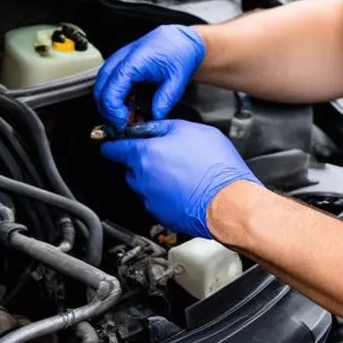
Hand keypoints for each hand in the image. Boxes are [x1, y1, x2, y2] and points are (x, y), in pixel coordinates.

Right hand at [94, 25, 205, 127]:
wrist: (179, 39)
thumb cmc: (178, 53)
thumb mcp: (177, 80)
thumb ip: (165, 100)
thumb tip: (154, 117)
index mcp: (133, 62)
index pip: (110, 92)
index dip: (113, 112)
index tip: (123, 124)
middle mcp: (120, 59)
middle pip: (99, 91)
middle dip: (108, 112)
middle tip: (123, 124)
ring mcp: (117, 61)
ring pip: (100, 87)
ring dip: (109, 105)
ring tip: (126, 115)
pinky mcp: (118, 64)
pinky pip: (107, 83)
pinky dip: (113, 97)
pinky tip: (127, 105)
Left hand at [100, 120, 260, 237]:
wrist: (230, 201)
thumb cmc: (216, 167)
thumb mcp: (191, 130)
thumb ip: (164, 126)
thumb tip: (150, 127)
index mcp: (145, 154)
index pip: (114, 148)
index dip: (113, 143)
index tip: (112, 143)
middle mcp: (142, 178)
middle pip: (131, 167)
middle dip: (143, 160)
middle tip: (168, 156)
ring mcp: (150, 199)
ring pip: (143, 184)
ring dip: (155, 178)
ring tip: (181, 173)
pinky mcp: (161, 215)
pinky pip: (156, 200)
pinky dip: (165, 195)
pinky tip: (185, 188)